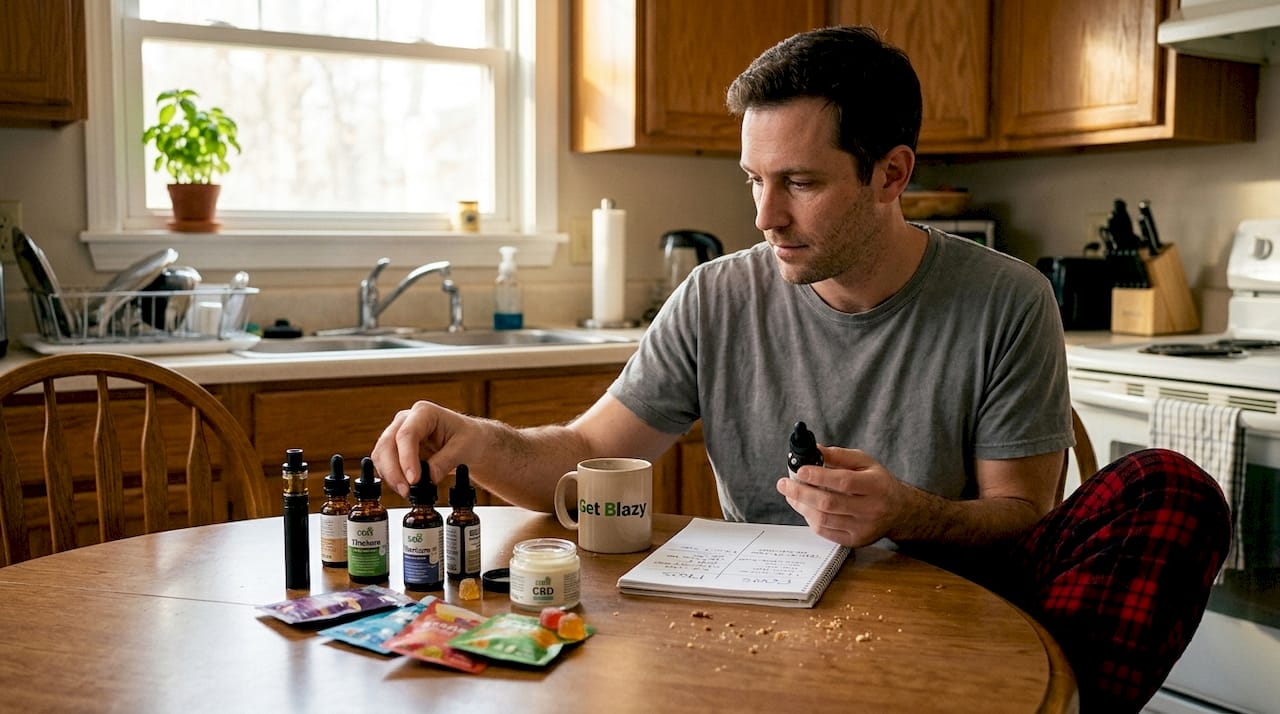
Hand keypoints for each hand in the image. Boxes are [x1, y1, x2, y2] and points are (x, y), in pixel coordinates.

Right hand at [371, 400, 490, 498]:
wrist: (470, 442)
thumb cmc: (469, 438)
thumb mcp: (465, 448)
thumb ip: (446, 461)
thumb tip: (430, 477)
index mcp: (425, 412)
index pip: (407, 434)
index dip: (407, 458)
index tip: (414, 479)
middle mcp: (406, 419)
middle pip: (387, 443)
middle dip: (393, 470)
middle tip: (406, 491)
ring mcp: (397, 432)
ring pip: (381, 454)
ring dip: (389, 475)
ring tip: (406, 492)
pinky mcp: (395, 447)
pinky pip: (384, 462)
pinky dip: (390, 476)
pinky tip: (403, 487)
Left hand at [776, 445, 908, 546]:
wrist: (899, 511)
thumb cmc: (878, 483)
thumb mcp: (864, 462)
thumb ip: (839, 455)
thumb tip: (813, 449)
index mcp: (876, 486)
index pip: (844, 482)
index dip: (819, 476)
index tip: (799, 470)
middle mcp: (871, 509)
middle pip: (829, 503)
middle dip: (801, 493)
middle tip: (784, 483)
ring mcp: (863, 528)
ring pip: (824, 520)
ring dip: (801, 506)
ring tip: (791, 494)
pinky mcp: (855, 541)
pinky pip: (825, 532)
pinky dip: (810, 519)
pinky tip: (805, 507)